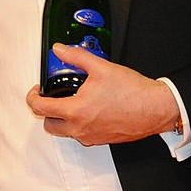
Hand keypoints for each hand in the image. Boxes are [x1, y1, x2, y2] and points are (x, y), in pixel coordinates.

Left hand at [27, 44, 178, 146]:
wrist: (156, 109)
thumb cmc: (133, 92)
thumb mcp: (101, 67)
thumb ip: (77, 57)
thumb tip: (60, 50)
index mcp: (75, 112)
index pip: (40, 108)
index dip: (33, 97)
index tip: (37, 90)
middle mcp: (80, 129)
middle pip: (49, 125)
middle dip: (47, 111)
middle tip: (53, 98)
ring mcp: (91, 137)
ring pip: (65, 132)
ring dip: (62, 119)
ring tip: (72, 102)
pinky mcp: (102, 140)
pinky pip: (82, 135)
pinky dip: (79, 124)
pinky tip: (89, 110)